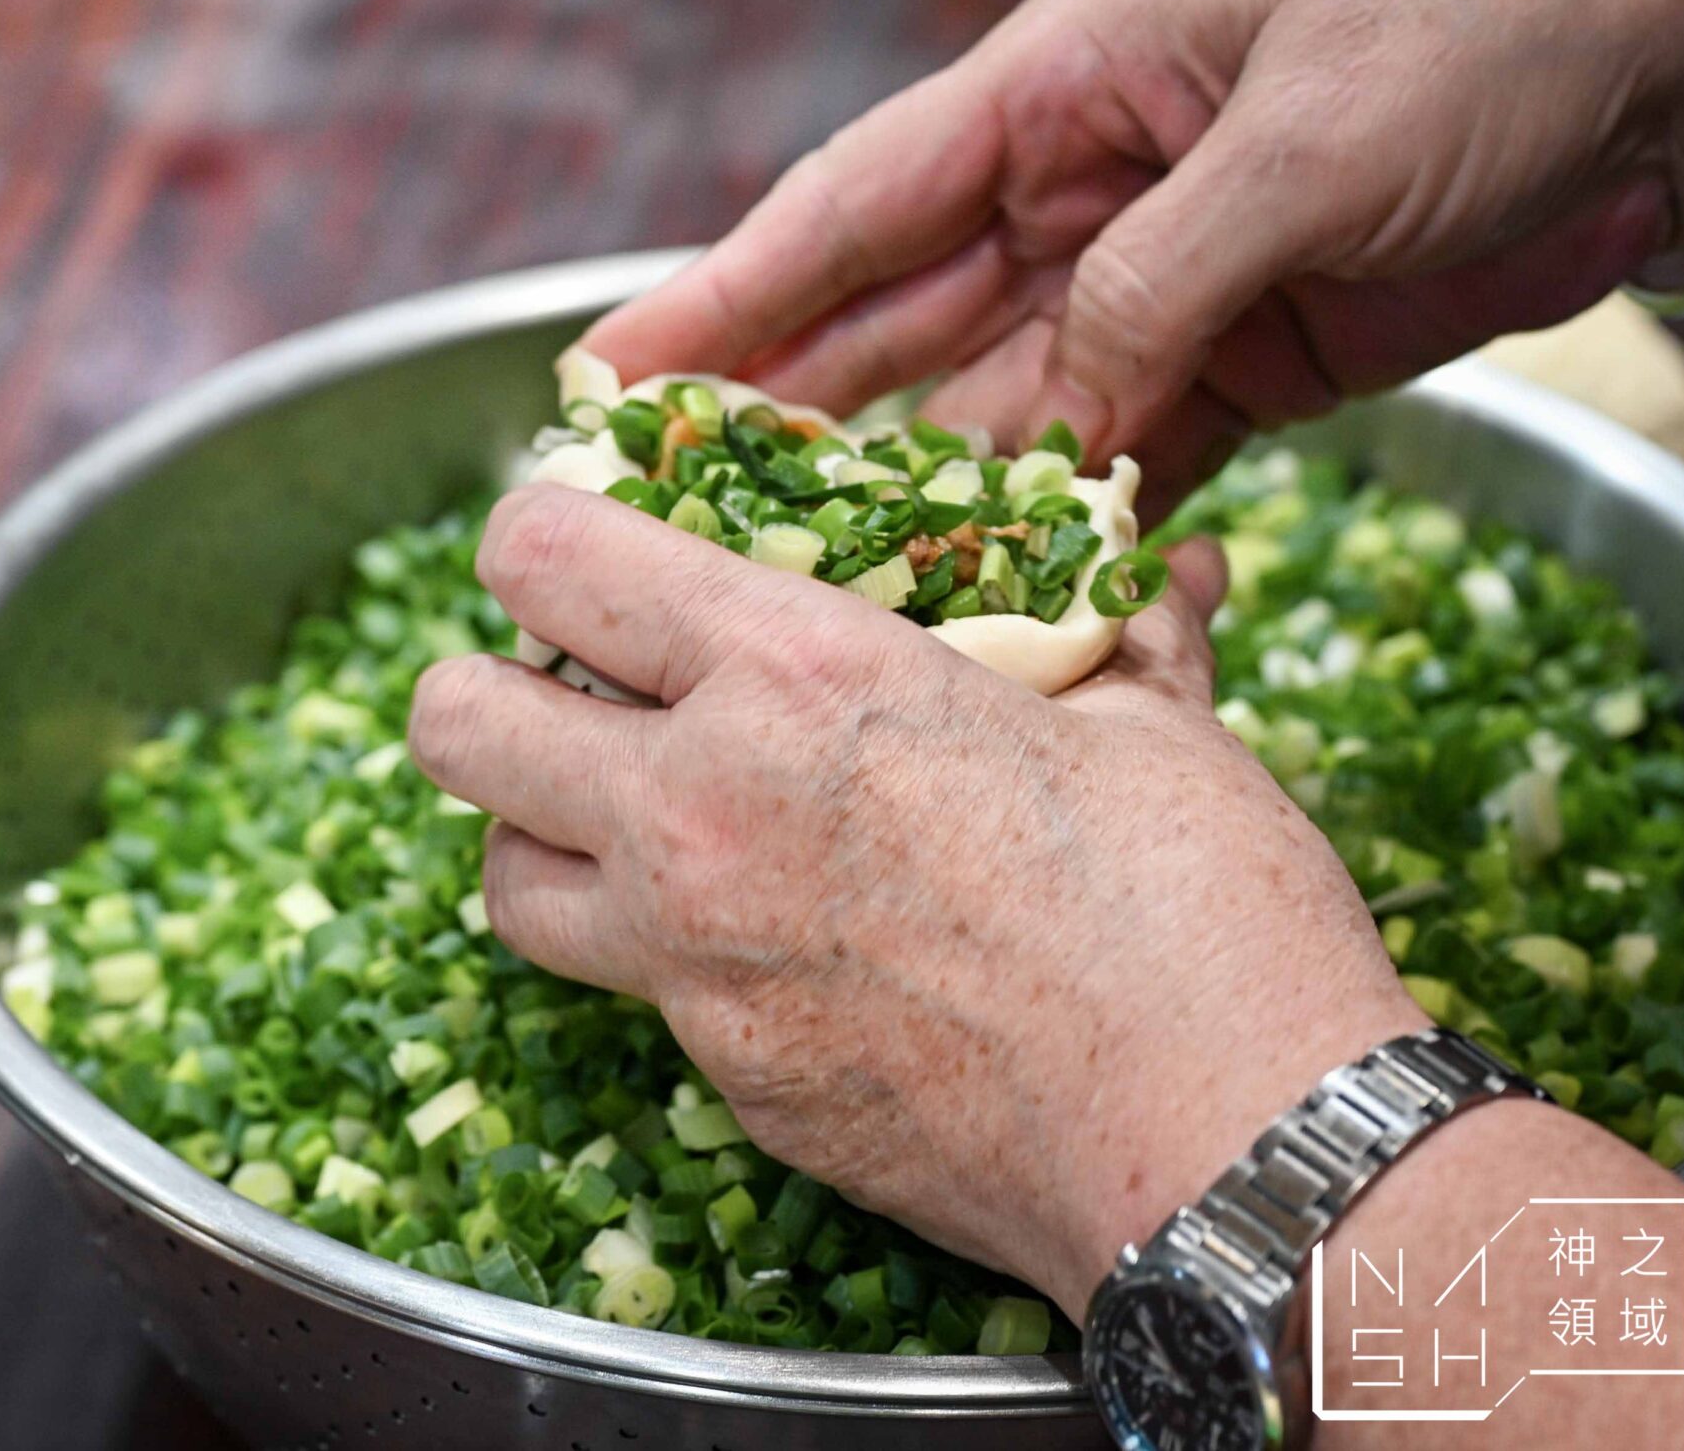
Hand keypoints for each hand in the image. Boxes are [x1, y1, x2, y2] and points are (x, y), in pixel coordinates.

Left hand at [407, 484, 1425, 1312]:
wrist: (1230, 1150)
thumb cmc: (1202, 913)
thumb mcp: (1151, 722)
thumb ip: (1108, 630)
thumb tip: (1153, 568)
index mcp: (793, 673)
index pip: (542, 555)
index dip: (540, 534)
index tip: (583, 547)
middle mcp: (700, 809)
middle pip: (454, 720)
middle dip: (493, 689)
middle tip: (583, 690)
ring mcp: (694, 963)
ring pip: (501, 878)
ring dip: (549, 836)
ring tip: (646, 822)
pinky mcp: (726, 1079)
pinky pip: (634, 997)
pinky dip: (668, 959)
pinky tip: (780, 945)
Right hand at [586, 0, 1683, 511]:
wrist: (1661, 84)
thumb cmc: (1476, 42)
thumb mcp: (1304, 146)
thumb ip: (1155, 283)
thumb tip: (1050, 435)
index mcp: (1053, 94)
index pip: (849, 209)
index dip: (724, 298)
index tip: (611, 376)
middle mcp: (1068, 195)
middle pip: (886, 326)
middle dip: (779, 423)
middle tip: (661, 518)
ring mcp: (1141, 290)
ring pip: (987, 417)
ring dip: (915, 508)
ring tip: (808, 599)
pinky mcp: (1223, 372)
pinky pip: (1106, 467)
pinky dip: (1055, 538)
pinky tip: (987, 604)